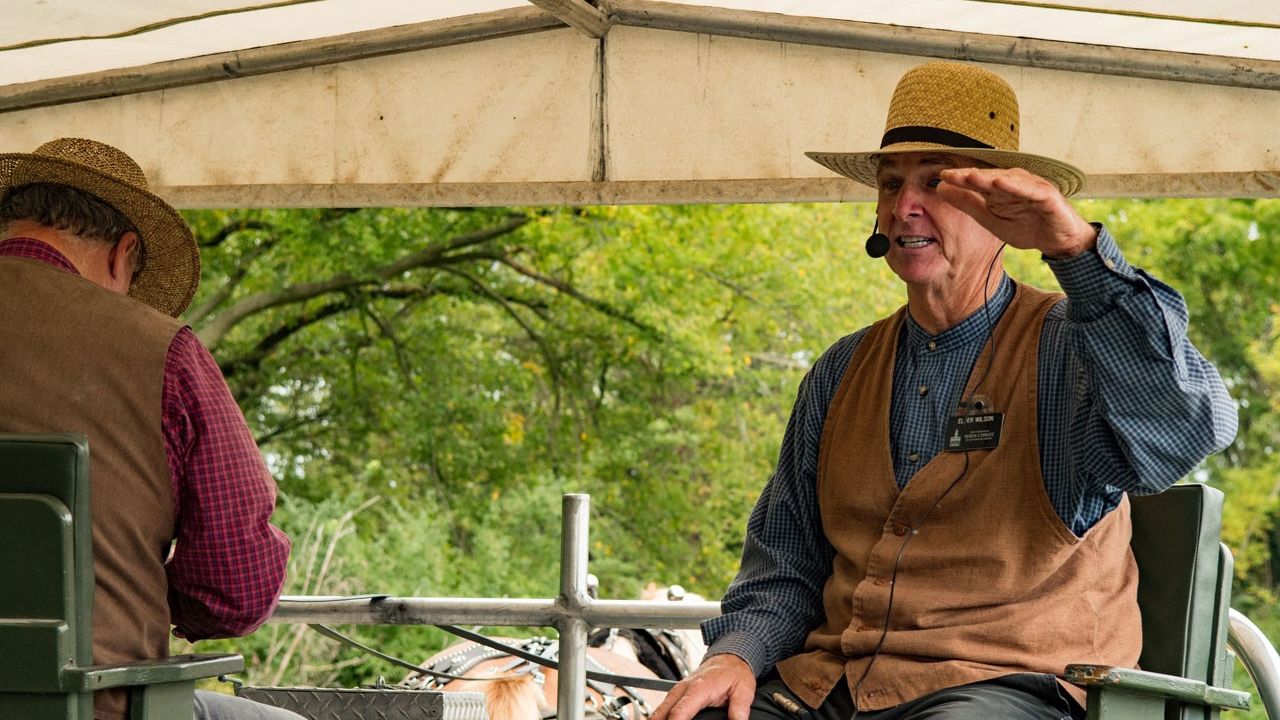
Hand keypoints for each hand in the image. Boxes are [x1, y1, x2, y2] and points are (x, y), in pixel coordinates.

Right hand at [652, 653, 756, 719]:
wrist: (729, 659)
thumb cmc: (734, 673)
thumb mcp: (743, 691)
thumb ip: (739, 710)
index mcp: (699, 688)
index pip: (680, 711)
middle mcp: (683, 689)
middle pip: (662, 712)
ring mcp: (677, 691)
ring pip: (659, 710)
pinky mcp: (676, 694)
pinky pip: (662, 708)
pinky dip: (660, 717)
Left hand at [937, 166, 1096, 257]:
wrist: (1057, 240)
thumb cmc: (1026, 226)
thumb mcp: (990, 218)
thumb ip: (968, 203)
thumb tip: (940, 188)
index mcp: (999, 188)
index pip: (976, 181)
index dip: (959, 178)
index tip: (941, 176)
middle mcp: (1014, 183)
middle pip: (989, 178)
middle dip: (969, 176)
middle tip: (950, 174)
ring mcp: (1031, 187)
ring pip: (1007, 182)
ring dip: (989, 178)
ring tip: (970, 176)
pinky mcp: (1047, 196)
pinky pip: (1030, 191)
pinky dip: (1016, 187)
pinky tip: (1002, 184)